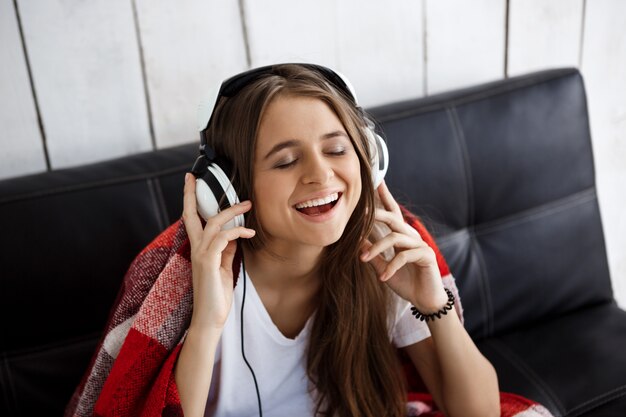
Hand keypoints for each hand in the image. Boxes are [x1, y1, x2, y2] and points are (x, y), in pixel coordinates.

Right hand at [182, 173, 255, 328]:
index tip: (190, 182)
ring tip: (247, 205)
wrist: (211, 318)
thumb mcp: (224, 267)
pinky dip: (237, 231)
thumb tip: (234, 234)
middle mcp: (196, 249)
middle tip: (194, 176)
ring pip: (212, 223)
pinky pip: (222, 238)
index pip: (191, 220)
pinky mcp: (208, 262)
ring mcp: (200, 255)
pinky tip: (249, 232)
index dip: (189, 200)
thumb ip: (226, 250)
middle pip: (189, 215)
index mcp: (199, 250)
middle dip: (190, 194)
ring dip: (231, 211)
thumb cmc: (217, 295)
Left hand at [360, 181, 446, 312]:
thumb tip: (357, 239)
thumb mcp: (383, 266)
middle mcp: (411, 236)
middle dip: (376, 213)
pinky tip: (383, 278)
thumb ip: (372, 252)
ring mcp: (420, 244)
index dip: (385, 196)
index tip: (377, 180)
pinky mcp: (426, 256)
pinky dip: (391, 266)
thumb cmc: (404, 281)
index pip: (392, 212)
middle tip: (360, 213)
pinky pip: (404, 256)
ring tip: (363, 259)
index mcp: (401, 236)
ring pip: (395, 238)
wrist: (424, 300)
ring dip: (376, 248)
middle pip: (393, 217)